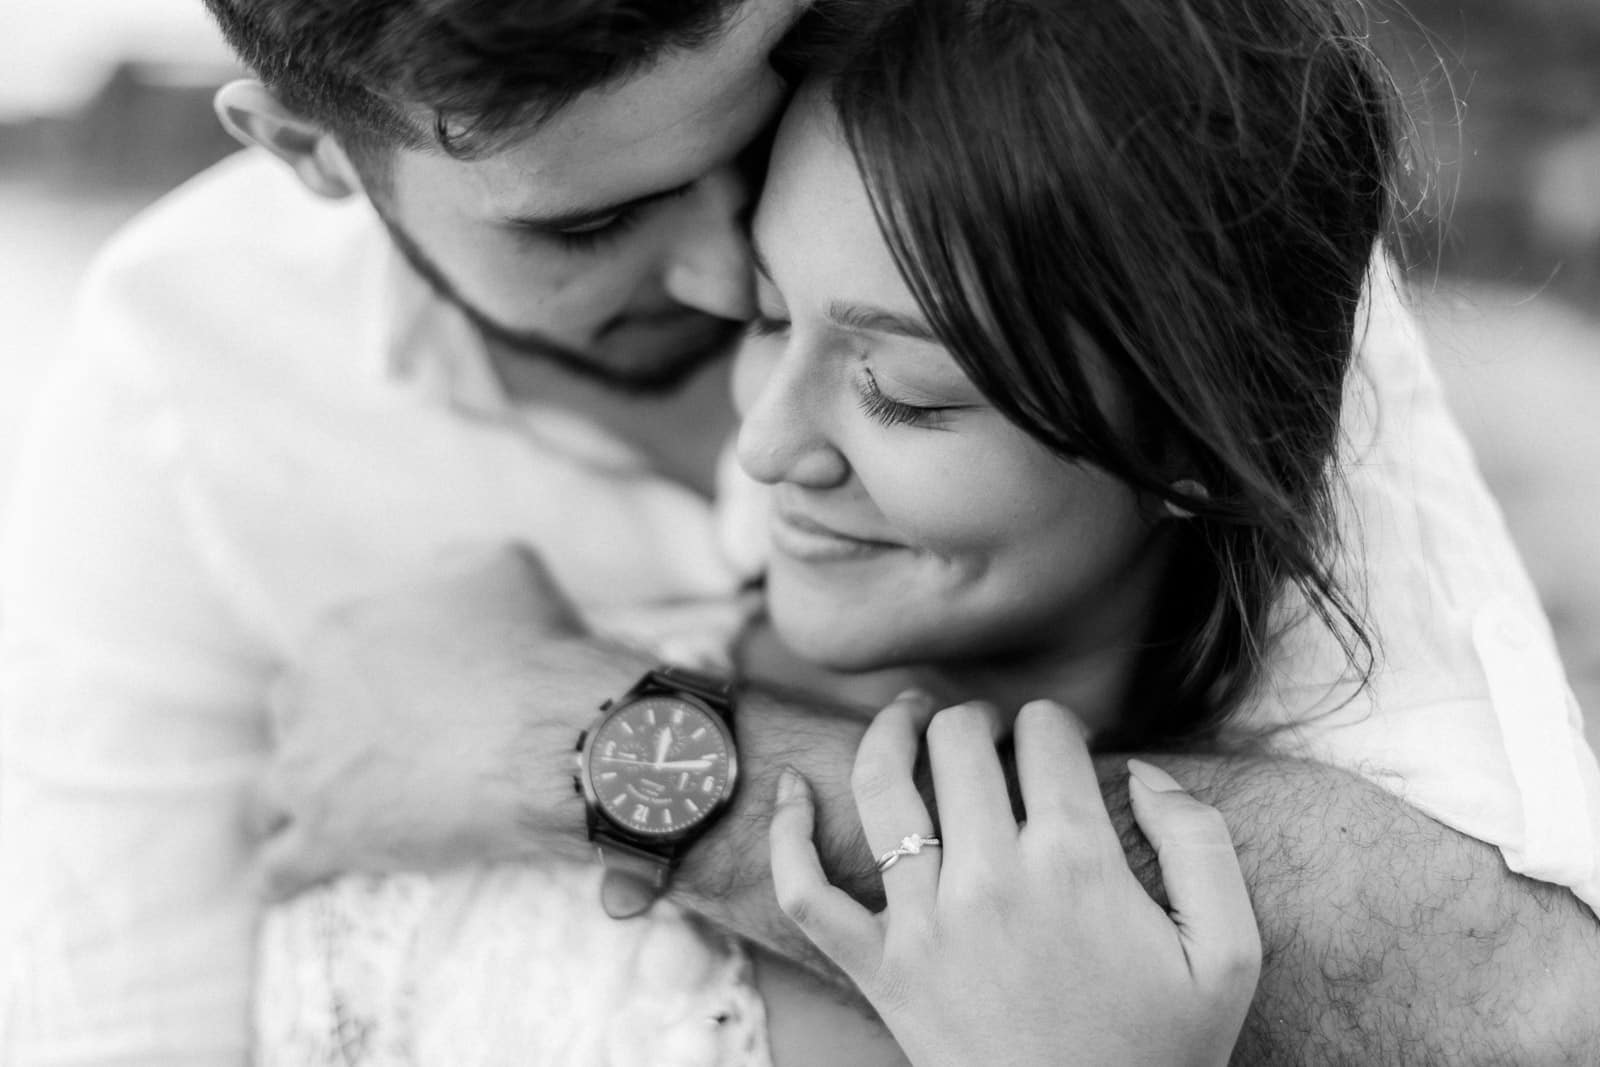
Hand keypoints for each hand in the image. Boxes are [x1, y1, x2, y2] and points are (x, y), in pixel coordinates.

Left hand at [250, 544, 649, 898]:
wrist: (551, 738)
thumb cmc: (532, 651)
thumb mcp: (495, 564)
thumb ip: (446, 569)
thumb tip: (435, 581)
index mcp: (340, 632)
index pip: (329, 658)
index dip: (361, 682)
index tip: (395, 705)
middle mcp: (305, 696)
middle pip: (291, 721)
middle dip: (320, 739)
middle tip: (369, 761)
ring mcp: (307, 770)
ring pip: (268, 797)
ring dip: (290, 808)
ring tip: (316, 826)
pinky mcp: (324, 836)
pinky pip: (277, 867)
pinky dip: (284, 876)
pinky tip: (292, 883)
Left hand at [770, 693, 1259, 1066]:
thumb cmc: (1162, 1053)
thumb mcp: (1228, 954)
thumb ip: (1201, 844)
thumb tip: (1144, 770)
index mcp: (1076, 862)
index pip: (1048, 735)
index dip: (1058, 722)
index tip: (1063, 743)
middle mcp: (990, 878)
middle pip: (960, 742)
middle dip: (978, 719)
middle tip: (992, 734)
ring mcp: (924, 924)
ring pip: (880, 787)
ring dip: (889, 732)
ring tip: (908, 715)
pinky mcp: (879, 971)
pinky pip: (807, 893)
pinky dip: (787, 835)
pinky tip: (792, 790)